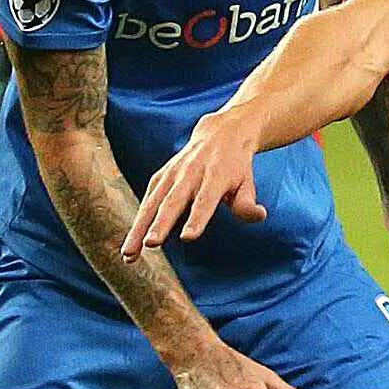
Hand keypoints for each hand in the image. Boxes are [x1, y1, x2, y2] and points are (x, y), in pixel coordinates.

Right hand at [121, 109, 265, 260]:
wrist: (220, 134)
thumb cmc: (236, 166)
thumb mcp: (248, 182)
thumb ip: (248, 202)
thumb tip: (258, 215)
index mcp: (214, 176)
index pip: (205, 200)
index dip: (197, 218)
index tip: (188, 237)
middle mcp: (189, 174)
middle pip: (173, 202)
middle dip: (161, 224)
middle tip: (151, 244)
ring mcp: (172, 174)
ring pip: (153, 203)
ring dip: (139, 228)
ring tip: (129, 254)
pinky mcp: (160, 177)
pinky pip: (147, 200)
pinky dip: (138, 221)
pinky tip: (131, 243)